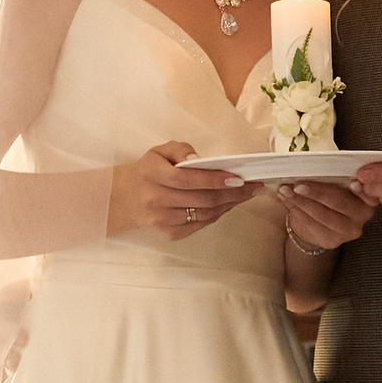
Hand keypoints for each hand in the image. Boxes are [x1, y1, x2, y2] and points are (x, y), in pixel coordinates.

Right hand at [116, 142, 258, 242]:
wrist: (126, 198)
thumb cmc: (150, 170)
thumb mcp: (159, 151)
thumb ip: (180, 149)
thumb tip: (201, 159)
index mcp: (151, 173)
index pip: (188, 178)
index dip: (215, 179)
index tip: (239, 178)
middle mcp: (155, 199)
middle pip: (201, 199)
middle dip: (232, 194)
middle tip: (255, 187)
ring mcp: (163, 220)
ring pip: (204, 213)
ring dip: (229, 204)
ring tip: (247, 195)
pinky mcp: (170, 233)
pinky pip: (200, 224)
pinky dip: (218, 214)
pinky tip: (229, 204)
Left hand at [276, 177, 374, 253]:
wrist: (317, 222)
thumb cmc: (327, 196)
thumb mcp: (335, 182)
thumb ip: (331, 175)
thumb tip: (312, 162)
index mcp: (368, 197)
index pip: (368, 193)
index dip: (361, 189)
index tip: (352, 181)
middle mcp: (362, 215)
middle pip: (340, 203)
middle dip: (317, 192)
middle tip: (298, 184)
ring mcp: (348, 230)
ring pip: (323, 215)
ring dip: (301, 201)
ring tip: (286, 190)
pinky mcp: (332, 240)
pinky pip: (312, 224)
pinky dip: (297, 210)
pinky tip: (286, 199)